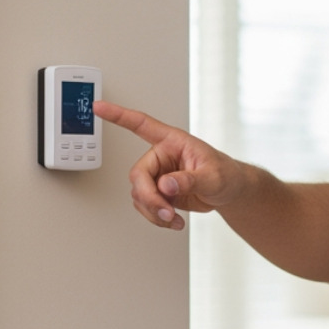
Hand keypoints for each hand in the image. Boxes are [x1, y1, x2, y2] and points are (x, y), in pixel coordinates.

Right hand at [95, 100, 246, 230]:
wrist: (230, 193)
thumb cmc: (226, 175)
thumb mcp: (214, 176)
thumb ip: (190, 180)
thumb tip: (166, 185)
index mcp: (173, 142)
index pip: (142, 124)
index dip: (119, 115)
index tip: (98, 106)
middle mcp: (161, 157)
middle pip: (138, 176)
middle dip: (150, 197)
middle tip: (166, 212)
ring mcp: (158, 175)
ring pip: (139, 194)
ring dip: (154, 211)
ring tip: (174, 219)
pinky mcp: (159, 192)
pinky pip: (146, 206)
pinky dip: (157, 217)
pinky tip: (174, 222)